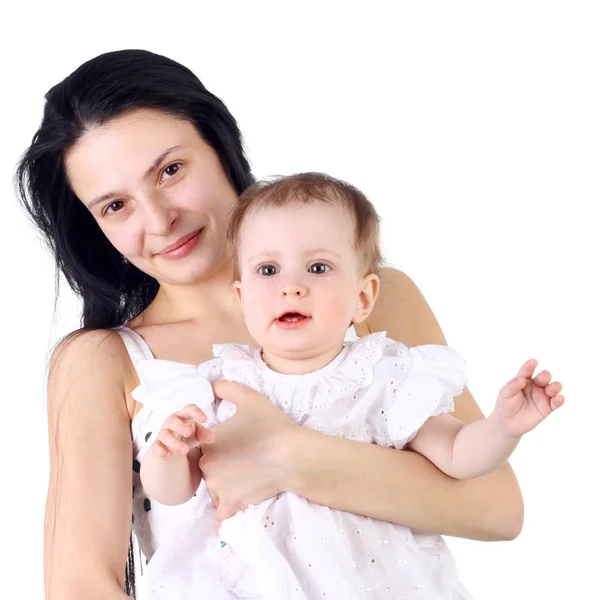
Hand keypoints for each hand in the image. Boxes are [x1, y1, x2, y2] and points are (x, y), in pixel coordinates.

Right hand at [151, 404, 214, 460]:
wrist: (173, 447)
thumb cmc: (187, 435)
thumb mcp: (197, 433)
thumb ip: (204, 434)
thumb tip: (212, 437)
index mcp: (183, 416)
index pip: (188, 409)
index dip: (196, 412)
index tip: (205, 419)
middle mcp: (171, 422)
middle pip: (173, 421)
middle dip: (180, 426)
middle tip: (188, 433)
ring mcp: (163, 433)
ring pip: (165, 435)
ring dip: (174, 442)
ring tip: (185, 450)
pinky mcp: (157, 444)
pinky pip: (156, 447)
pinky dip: (162, 451)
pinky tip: (169, 455)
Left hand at [199, 381, 300, 527]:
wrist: (293, 455)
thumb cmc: (272, 426)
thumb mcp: (249, 398)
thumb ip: (226, 387)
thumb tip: (212, 384)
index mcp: (208, 443)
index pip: (204, 447)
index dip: (219, 446)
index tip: (237, 446)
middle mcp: (207, 467)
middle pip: (208, 469)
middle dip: (222, 467)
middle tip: (244, 461)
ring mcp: (218, 488)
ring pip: (215, 490)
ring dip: (225, 488)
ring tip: (248, 478)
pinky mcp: (231, 505)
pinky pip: (220, 517)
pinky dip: (223, 517)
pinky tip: (229, 516)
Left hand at [492, 359, 564, 437]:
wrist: (507, 423)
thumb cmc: (505, 405)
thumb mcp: (505, 394)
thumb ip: (512, 386)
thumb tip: (521, 379)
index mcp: (523, 380)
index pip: (527, 371)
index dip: (530, 365)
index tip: (534, 361)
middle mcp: (535, 386)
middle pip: (544, 377)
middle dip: (545, 376)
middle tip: (542, 380)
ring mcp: (542, 396)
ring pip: (553, 388)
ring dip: (555, 386)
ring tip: (552, 389)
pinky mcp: (547, 407)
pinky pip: (556, 402)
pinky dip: (559, 400)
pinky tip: (559, 399)